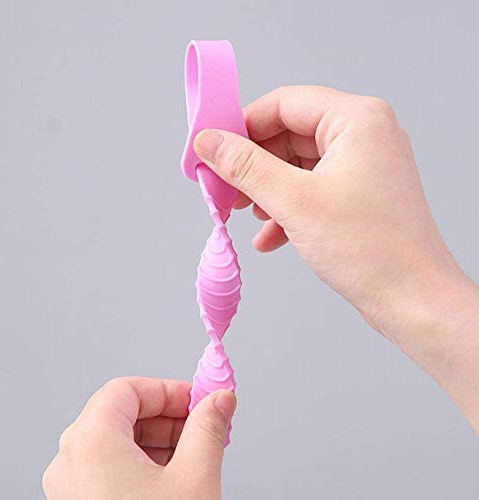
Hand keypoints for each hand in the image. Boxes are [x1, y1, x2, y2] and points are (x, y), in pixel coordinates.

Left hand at [43, 377, 235, 498]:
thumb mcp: (195, 477)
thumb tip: (220, 400)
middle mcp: (71, 462)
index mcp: (91, 442)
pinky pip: (109, 468)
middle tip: (202, 424)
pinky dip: (142, 463)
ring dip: (158, 440)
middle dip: (168, 416)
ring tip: (194, 454)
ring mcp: (71, 488)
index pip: (127, 389)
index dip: (167, 389)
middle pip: (121, 414)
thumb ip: (208, 427)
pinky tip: (172, 479)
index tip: (197, 398)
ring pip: (116, 442)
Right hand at [193, 86, 478, 430]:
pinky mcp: (359, 195)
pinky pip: (312, 190)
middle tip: (225, 189)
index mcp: (356, 120)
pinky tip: (270, 238)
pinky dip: (288, 209)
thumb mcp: (294, 201)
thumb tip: (207, 141)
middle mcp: (364, 135)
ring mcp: (363, 166)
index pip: (284, 104)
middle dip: (254, 166)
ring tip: (247, 215)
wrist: (413, 300)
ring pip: (298, 166)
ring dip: (268, 190)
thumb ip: (245, 167)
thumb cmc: (367, 248)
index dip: (242, 125)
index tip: (212, 148)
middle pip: (289, 135)